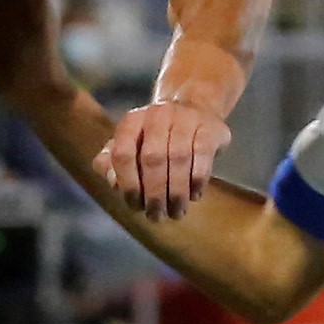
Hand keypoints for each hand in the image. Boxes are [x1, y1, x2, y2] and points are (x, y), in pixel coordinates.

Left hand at [96, 98, 229, 221]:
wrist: (195, 108)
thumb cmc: (156, 138)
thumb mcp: (131, 145)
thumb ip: (112, 163)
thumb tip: (113, 182)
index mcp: (132, 121)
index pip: (123, 153)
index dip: (127, 184)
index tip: (135, 205)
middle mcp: (157, 114)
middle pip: (153, 159)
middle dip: (154, 194)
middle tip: (157, 215)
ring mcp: (186, 117)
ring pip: (179, 158)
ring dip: (177, 192)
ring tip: (176, 212)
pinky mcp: (211, 127)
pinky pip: (203, 156)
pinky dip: (197, 180)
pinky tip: (194, 195)